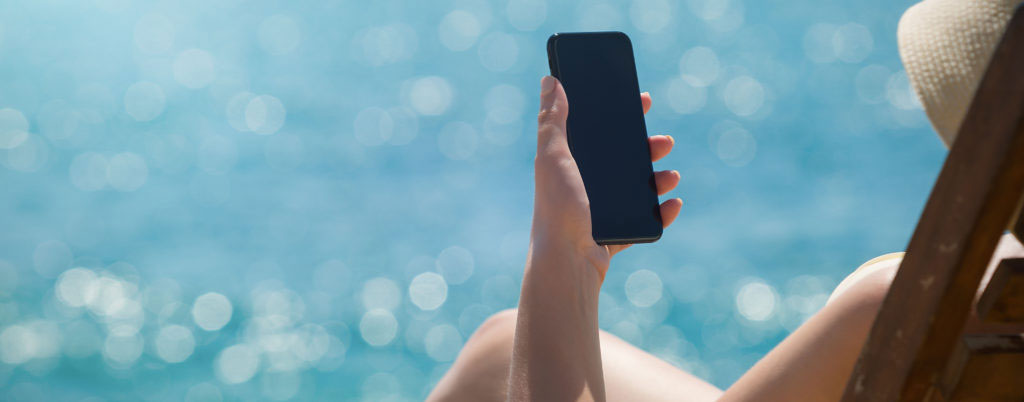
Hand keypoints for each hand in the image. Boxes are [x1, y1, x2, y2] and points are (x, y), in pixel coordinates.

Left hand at [531, 76, 681, 281]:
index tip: (642, 101)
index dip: (618, 114)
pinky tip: (673, 205)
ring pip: (636, 191)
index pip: (595, 131)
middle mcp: (582, 187)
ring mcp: (599, 213)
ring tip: (670, 176)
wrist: (566, 264)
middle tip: (663, 141)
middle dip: (645, 147)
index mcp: (568, 165)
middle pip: (620, 160)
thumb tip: (551, 81)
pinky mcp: (613, 237)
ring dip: (658, 180)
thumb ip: (552, 120)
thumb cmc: (557, 209)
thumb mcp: (553, 157)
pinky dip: (661, 214)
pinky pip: (644, 223)